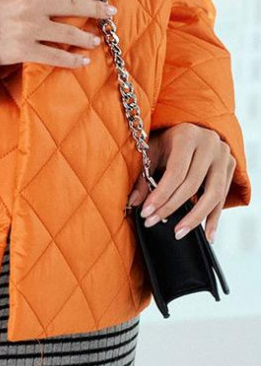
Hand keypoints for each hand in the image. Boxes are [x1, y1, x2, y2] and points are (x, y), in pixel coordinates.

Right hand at [0, 0, 114, 66]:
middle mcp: (31, 1)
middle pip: (73, 3)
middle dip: (96, 7)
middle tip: (111, 12)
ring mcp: (28, 26)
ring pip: (68, 30)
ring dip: (86, 36)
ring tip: (96, 39)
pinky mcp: (23, 48)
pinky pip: (55, 55)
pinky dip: (72, 59)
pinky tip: (83, 60)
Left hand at [126, 123, 236, 242]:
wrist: (194, 129)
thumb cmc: (169, 140)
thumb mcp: (153, 151)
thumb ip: (143, 175)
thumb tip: (133, 203)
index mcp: (188, 136)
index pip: (175, 172)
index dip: (161, 195)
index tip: (146, 212)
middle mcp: (209, 144)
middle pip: (192, 184)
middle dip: (171, 207)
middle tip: (153, 222)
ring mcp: (224, 156)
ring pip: (213, 195)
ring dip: (195, 218)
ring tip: (178, 233)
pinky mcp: (231, 168)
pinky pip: (223, 198)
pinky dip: (214, 219)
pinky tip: (208, 236)